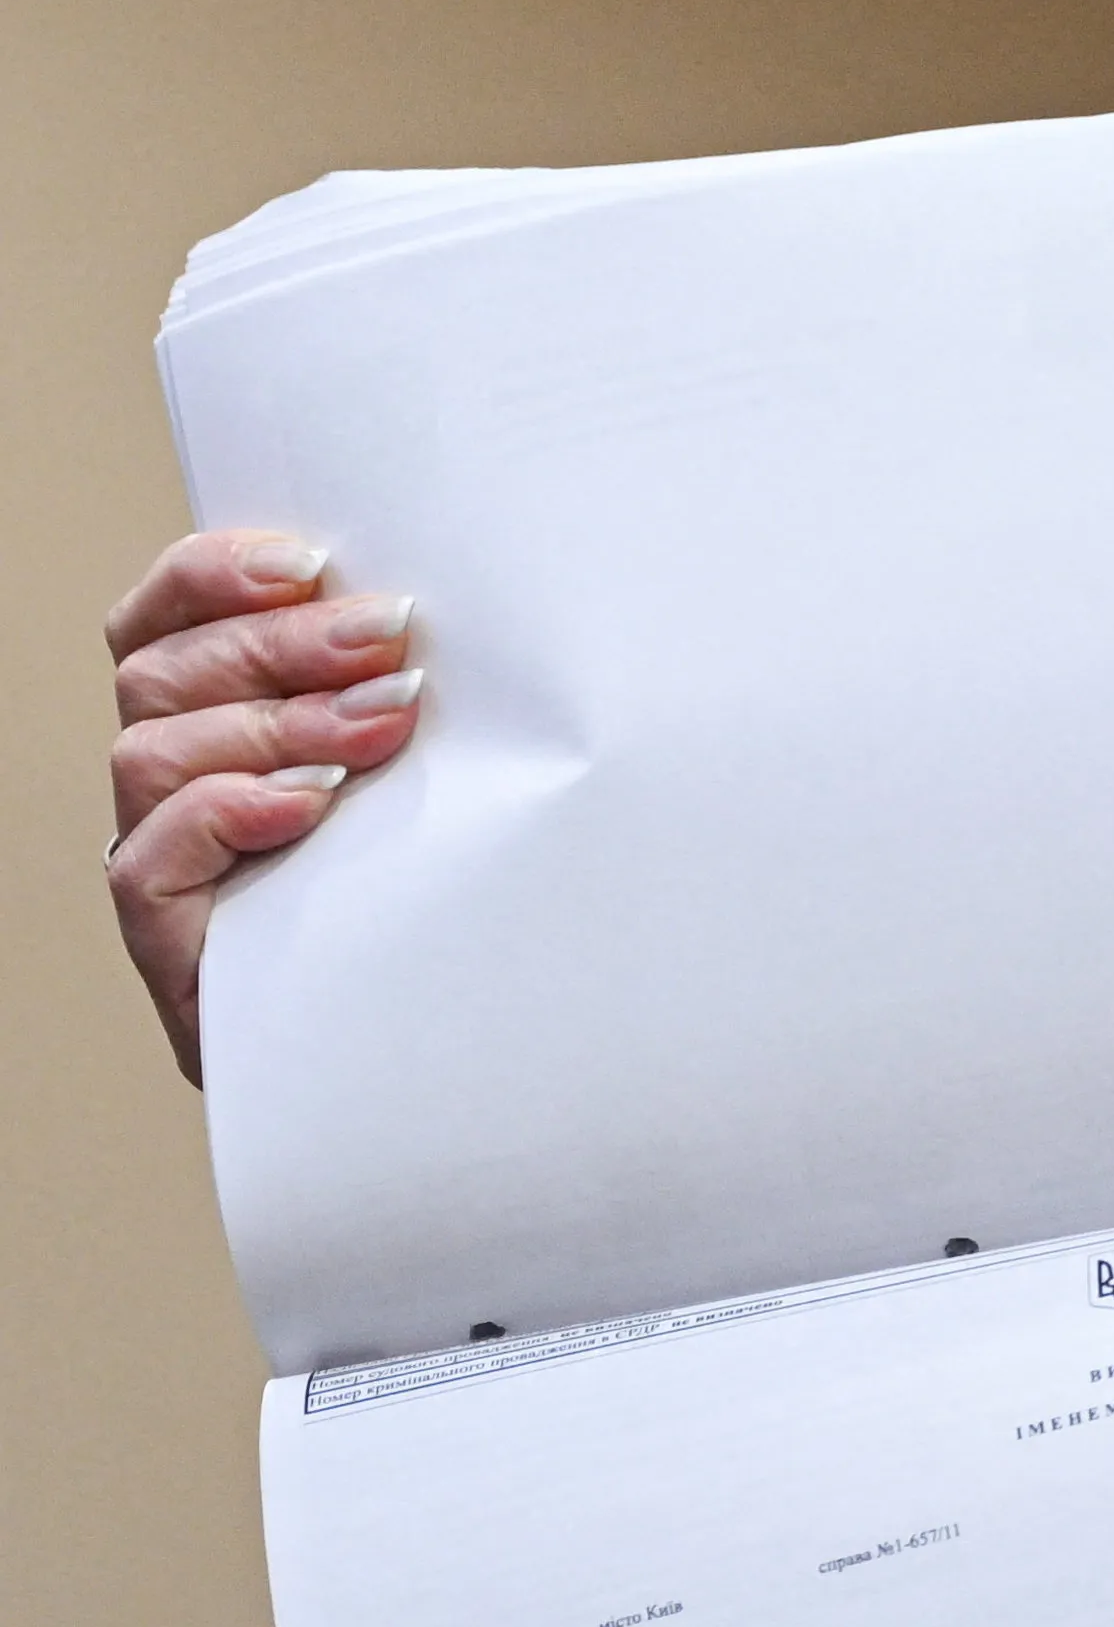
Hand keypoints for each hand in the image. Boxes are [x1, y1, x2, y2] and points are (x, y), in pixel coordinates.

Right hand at [109, 529, 424, 1081]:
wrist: (448, 1063)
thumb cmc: (451, 904)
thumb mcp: (443, 782)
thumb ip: (407, 698)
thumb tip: (438, 621)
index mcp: (220, 726)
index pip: (164, 621)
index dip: (210, 576)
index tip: (309, 562)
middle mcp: (175, 787)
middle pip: (163, 674)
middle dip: (278, 645)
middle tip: (386, 638)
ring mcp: (166, 864)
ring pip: (151, 754)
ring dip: (272, 724)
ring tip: (380, 729)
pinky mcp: (170, 942)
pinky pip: (148, 860)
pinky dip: (225, 814)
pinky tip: (306, 808)